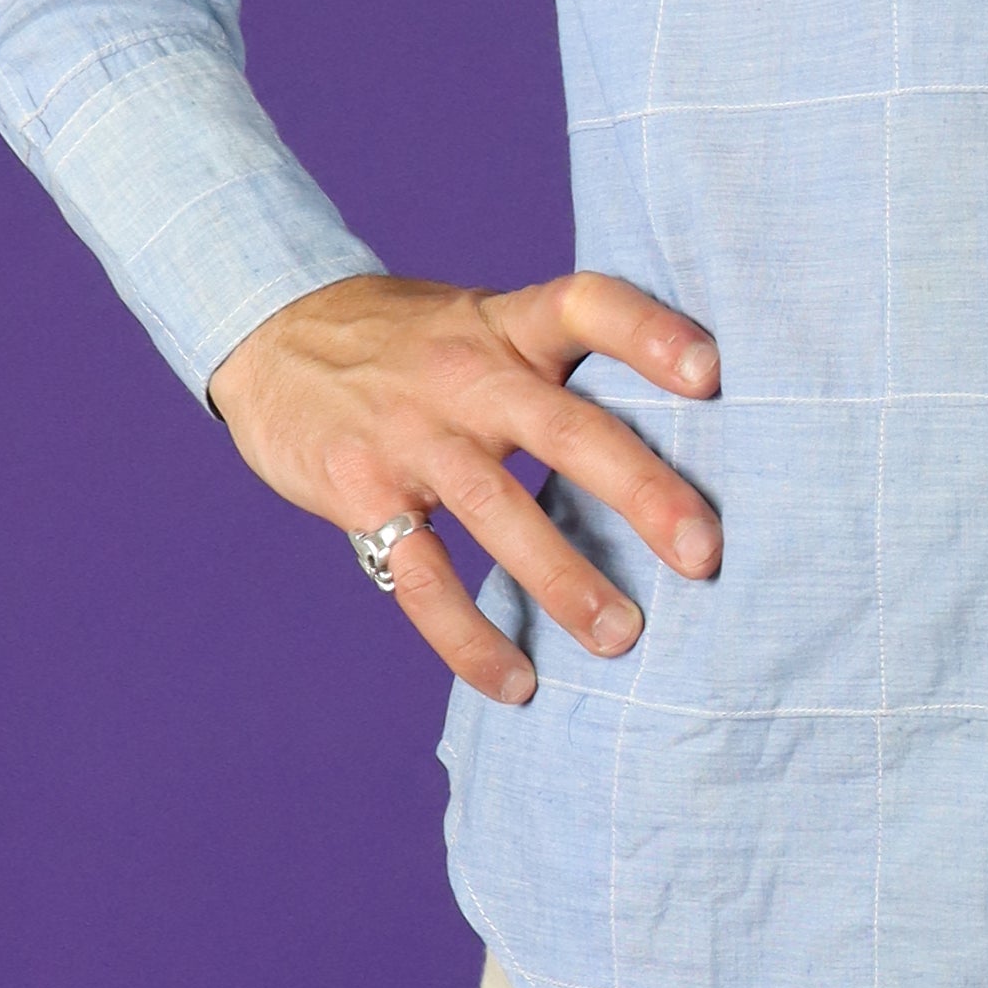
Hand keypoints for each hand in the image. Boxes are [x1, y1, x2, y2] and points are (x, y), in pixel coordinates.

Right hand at [207, 269, 722, 702]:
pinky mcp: (360, 493)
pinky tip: (517, 683)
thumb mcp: (485, 321)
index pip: (588, 304)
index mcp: (508, 324)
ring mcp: (411, 435)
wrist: (274, 336)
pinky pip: (421, 577)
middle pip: (564, 428)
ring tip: (623, 638)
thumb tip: (685, 420)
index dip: (650, 333)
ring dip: (563, 579)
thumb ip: (558, 361)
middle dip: (639, 491)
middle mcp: (466, 374)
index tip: (713, 372)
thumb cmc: (414, 342)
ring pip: (497, 510)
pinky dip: (468, 637)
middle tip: (704, 553)